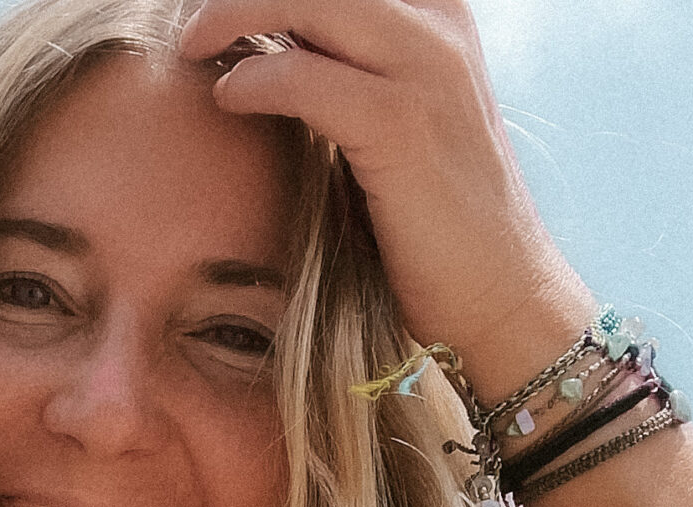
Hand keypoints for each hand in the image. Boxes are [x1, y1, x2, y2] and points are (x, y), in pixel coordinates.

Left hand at [177, 0, 591, 403]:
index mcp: (437, 11)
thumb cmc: (434, 218)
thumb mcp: (395, 118)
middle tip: (194, 20)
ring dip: (237, 11)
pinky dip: (256, 80)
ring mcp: (427, 69)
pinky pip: (307, 79)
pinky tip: (228, 96)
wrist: (498, 292)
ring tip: (193, 43)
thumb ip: (345, 70)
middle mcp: (438, 23)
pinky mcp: (403, 126)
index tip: (225, 8)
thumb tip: (266, 47)